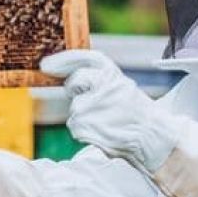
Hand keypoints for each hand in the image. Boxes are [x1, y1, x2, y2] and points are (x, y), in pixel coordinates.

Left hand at [40, 50, 180, 172]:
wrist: (151, 138)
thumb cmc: (137, 114)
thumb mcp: (122, 88)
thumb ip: (100, 80)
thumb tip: (70, 79)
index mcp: (112, 74)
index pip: (82, 58)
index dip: (63, 60)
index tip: (46, 65)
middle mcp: (100, 85)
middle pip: (74, 82)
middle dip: (77, 91)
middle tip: (94, 103)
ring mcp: (89, 105)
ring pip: (75, 108)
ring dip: (85, 116)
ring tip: (107, 122)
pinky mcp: (82, 124)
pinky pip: (76, 126)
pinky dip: (85, 131)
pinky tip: (103, 132)